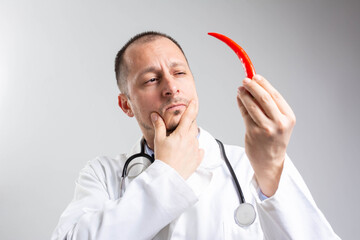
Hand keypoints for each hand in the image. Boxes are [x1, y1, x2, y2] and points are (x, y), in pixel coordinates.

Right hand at [150, 100, 203, 178]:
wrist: (168, 176)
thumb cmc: (163, 158)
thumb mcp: (159, 140)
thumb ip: (159, 126)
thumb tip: (155, 115)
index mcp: (182, 134)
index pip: (189, 116)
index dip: (192, 107)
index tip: (194, 102)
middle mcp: (191, 140)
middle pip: (193, 127)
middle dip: (188, 125)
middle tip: (179, 129)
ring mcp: (196, 150)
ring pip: (194, 139)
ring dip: (189, 138)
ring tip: (178, 146)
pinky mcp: (198, 159)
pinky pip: (199, 150)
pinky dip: (194, 149)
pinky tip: (187, 152)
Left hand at [237, 74, 295, 196]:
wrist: (270, 161)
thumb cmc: (274, 139)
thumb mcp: (279, 122)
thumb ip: (270, 106)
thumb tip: (256, 85)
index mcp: (288, 117)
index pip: (275, 95)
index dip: (264, 84)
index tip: (255, 76)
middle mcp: (279, 123)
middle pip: (264, 98)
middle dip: (253, 86)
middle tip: (245, 80)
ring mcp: (266, 129)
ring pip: (252, 106)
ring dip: (244, 95)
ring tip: (240, 89)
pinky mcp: (253, 133)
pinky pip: (245, 114)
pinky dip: (241, 104)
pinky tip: (239, 99)